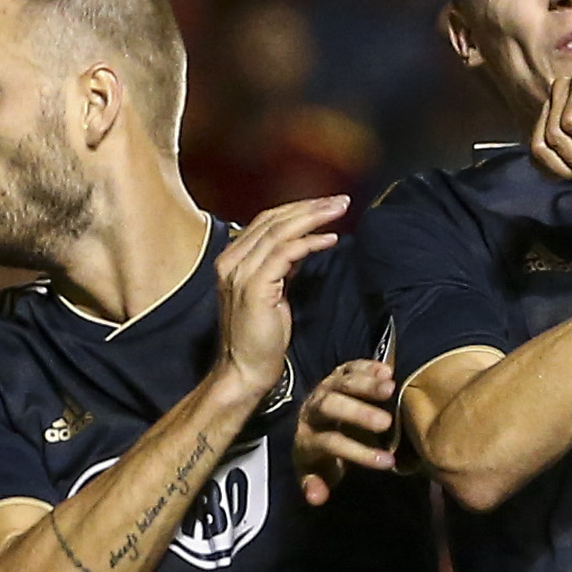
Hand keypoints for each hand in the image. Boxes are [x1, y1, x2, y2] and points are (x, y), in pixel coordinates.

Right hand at [213, 197, 346, 402]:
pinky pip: (286, 253)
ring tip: (339, 211)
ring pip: (280, 231)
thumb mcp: (271, 291)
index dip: (298, 208)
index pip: (266, 220)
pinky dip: (310, 242)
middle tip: (340, 201)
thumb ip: (280, 265)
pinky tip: (331, 239)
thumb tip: (302, 244)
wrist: (245, 370)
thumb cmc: (260, 336)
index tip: (327, 203)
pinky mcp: (254, 287)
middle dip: (310, 207)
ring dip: (314, 218)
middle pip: (273, 220)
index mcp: (231, 260)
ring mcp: (240, 273)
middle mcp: (231, 262)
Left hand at [295, 358, 398, 506]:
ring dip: (366, 384)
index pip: (330, 443)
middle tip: (387, 422)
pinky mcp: (337, 373)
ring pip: (342, 382)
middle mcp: (313, 408)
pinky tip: (387, 371)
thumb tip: (317, 498)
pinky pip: (349, 366)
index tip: (386, 462)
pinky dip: (367, 366)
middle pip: (331, 406)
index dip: (357, 453)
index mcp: (307, 436)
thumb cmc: (321, 452)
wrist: (313, 421)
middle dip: (358, 414)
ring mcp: (325, 387)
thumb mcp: (315, 471)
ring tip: (392, 388)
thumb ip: (315, 483)